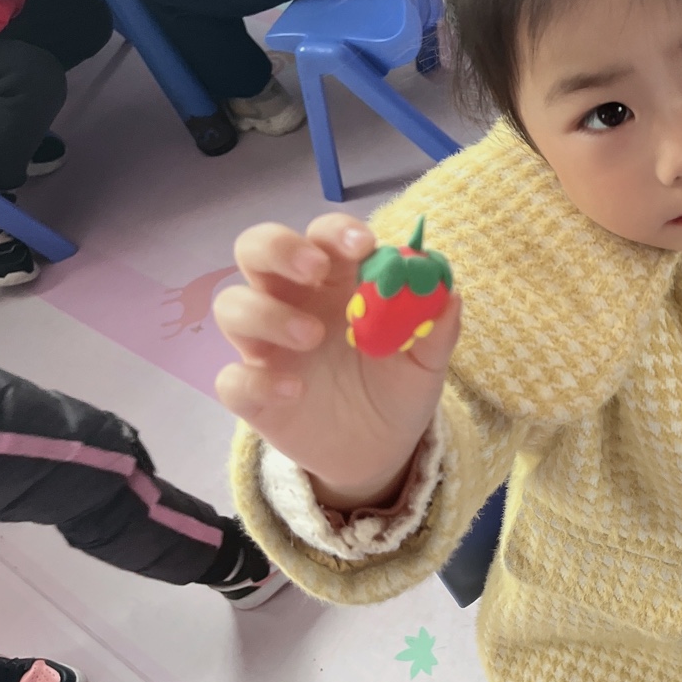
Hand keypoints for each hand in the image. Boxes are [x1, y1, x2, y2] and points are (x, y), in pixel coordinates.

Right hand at [214, 214, 460, 510]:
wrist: (381, 449)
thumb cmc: (397, 388)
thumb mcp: (426, 364)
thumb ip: (437, 330)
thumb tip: (450, 294)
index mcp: (335, 282)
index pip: (322, 236)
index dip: (336, 231)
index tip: (363, 245)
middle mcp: (292, 302)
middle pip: (256, 249)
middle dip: (278, 248)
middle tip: (315, 271)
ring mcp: (266, 346)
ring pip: (231, 305)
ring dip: (267, 313)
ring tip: (312, 336)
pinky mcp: (252, 393)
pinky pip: (231, 378)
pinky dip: (256, 380)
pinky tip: (294, 391)